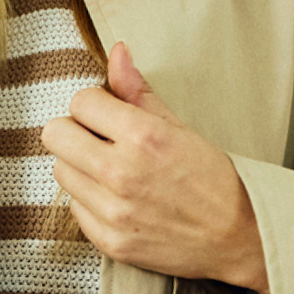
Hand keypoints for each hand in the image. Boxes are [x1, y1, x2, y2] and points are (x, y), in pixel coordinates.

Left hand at [40, 42, 268, 289]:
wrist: (237, 237)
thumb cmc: (214, 180)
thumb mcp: (181, 128)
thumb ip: (140, 93)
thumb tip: (116, 53)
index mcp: (144, 137)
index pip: (80, 102)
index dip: (94, 105)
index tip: (107, 115)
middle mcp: (123, 173)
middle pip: (55, 134)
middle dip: (75, 131)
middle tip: (98, 140)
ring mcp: (113, 211)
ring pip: (60, 170)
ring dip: (79, 166)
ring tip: (110, 171)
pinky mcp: (109, 240)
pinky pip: (74, 207)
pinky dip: (89, 201)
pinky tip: (117, 199)